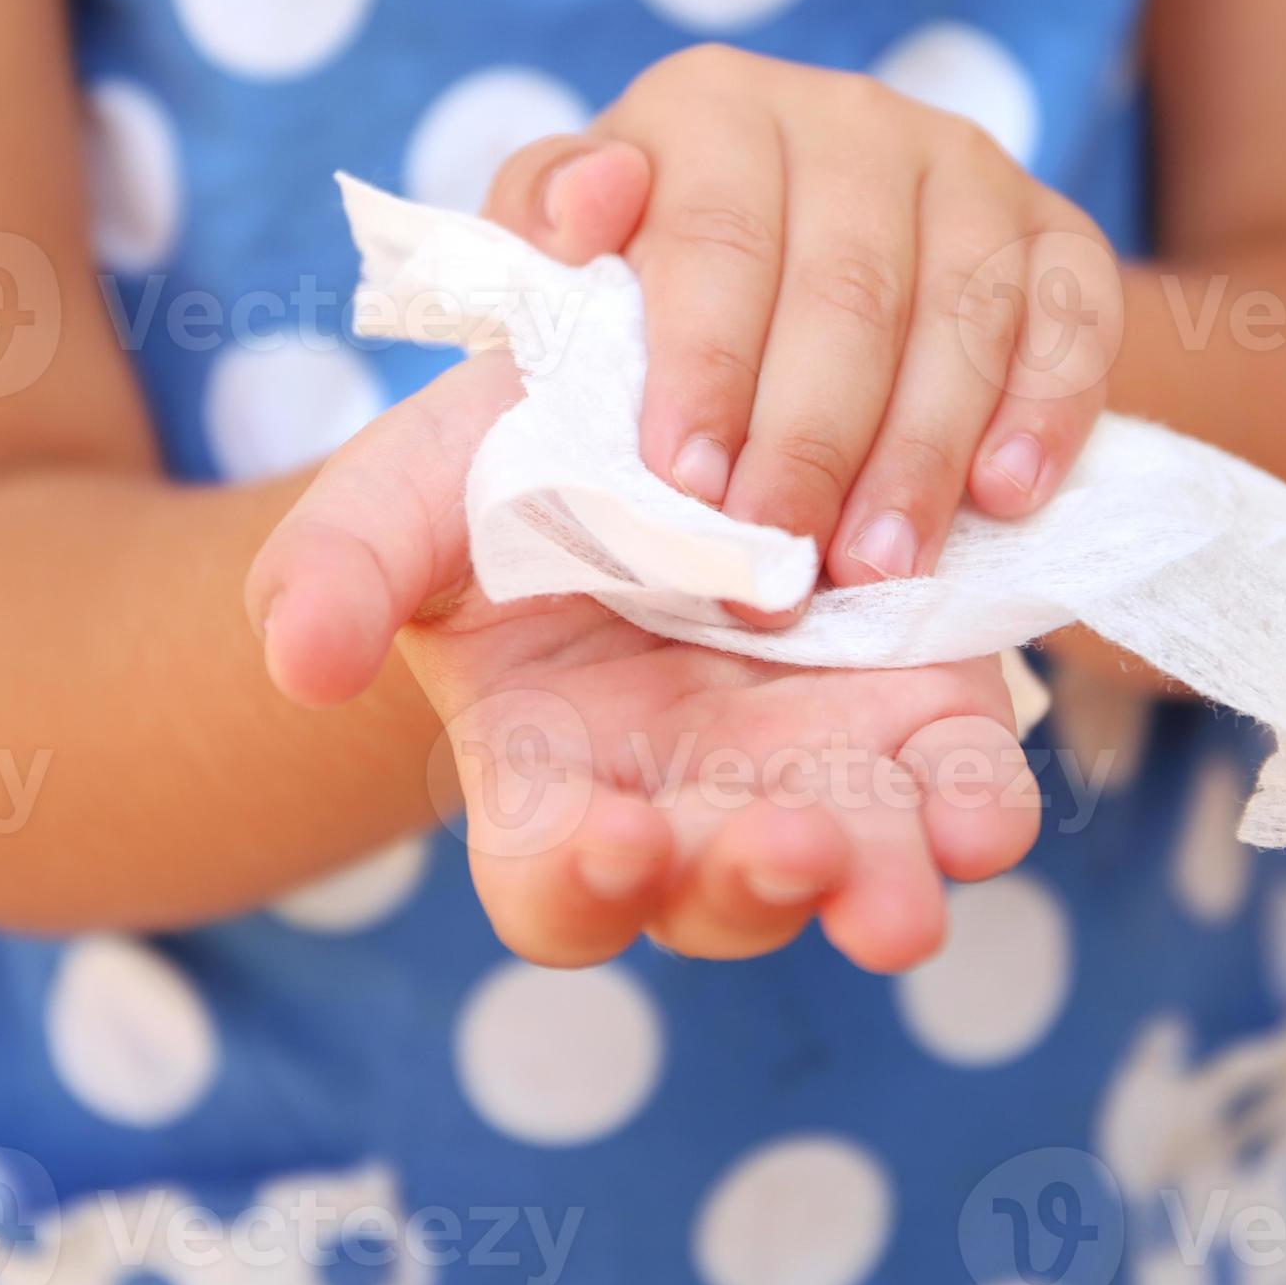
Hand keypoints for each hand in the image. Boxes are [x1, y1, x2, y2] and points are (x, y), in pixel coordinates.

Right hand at [246, 356, 1040, 971]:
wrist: (645, 391)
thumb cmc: (495, 475)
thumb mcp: (401, 500)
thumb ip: (335, 573)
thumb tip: (300, 661)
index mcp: (552, 779)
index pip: (557, 884)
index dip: (581, 882)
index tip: (612, 837)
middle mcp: (687, 800)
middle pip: (719, 893)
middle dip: (754, 884)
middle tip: (786, 847)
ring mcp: (808, 762)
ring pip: (856, 864)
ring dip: (884, 881)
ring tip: (909, 883)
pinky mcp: (913, 705)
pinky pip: (955, 784)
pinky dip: (974, 805)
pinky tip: (985, 814)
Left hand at [481, 45, 1121, 610]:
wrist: (776, 312)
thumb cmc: (641, 314)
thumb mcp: (554, 273)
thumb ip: (527, 242)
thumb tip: (581, 206)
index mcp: (708, 108)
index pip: (714, 234)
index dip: (703, 366)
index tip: (686, 489)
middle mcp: (845, 117)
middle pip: (844, 285)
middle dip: (810, 443)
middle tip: (781, 572)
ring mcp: (963, 167)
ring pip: (961, 310)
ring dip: (922, 453)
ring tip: (880, 570)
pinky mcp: (1054, 231)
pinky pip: (1074, 314)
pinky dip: (1046, 409)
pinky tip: (1006, 498)